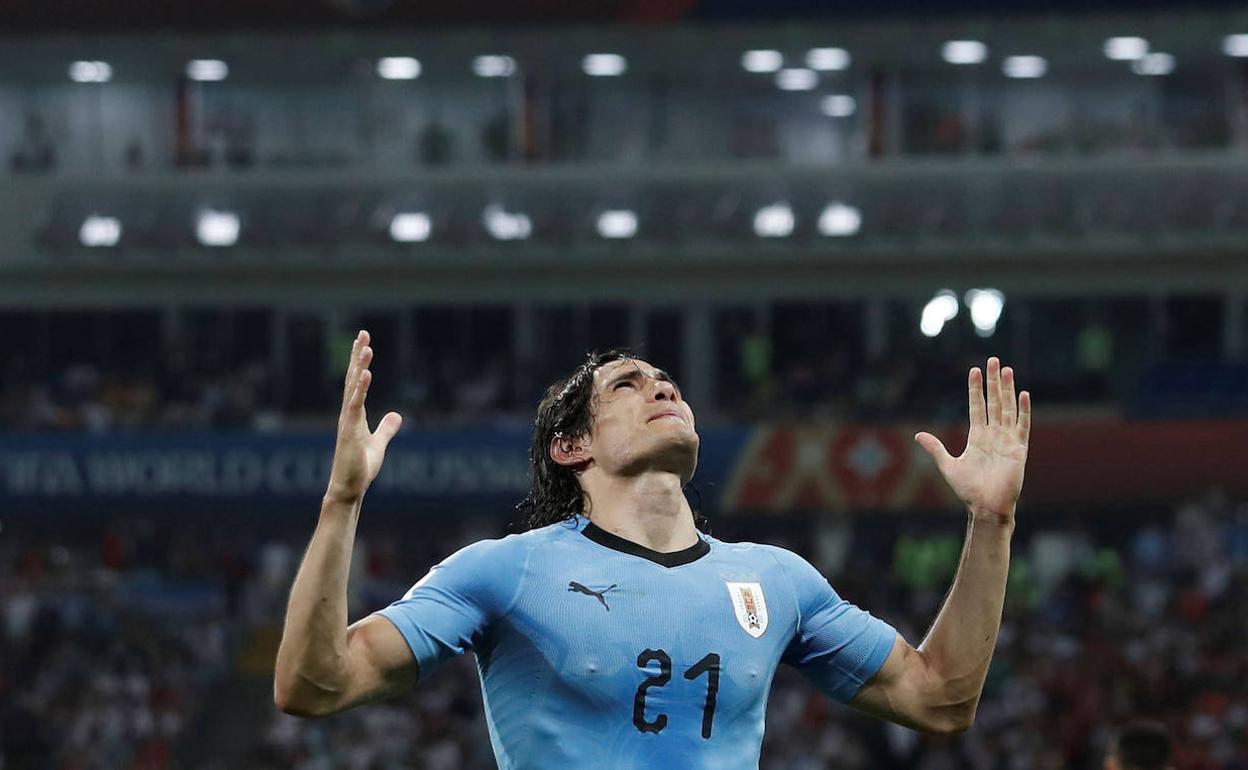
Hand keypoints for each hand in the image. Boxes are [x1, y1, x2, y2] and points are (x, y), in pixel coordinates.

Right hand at [326, 330, 402, 503]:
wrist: (349, 488)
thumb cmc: (360, 467)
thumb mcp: (379, 443)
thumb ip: (386, 428)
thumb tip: (397, 415)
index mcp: (354, 414)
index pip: (356, 382)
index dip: (359, 362)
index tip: (363, 342)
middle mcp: (348, 413)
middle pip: (352, 378)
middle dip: (357, 356)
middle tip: (363, 333)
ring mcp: (347, 421)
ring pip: (353, 388)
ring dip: (359, 367)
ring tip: (366, 348)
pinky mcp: (349, 431)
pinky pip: (355, 406)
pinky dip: (360, 389)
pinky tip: (365, 374)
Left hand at [915, 357, 1030, 523]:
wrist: (986, 506)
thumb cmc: (968, 489)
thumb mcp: (948, 465)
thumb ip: (935, 448)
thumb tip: (917, 435)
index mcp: (977, 437)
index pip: (977, 407)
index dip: (975, 389)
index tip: (974, 370)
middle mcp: (993, 435)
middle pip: (993, 402)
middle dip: (993, 382)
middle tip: (993, 361)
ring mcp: (1007, 440)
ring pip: (1007, 409)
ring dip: (1007, 389)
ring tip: (1006, 370)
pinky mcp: (1018, 449)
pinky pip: (1022, 426)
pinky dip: (1023, 411)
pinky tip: (1023, 395)